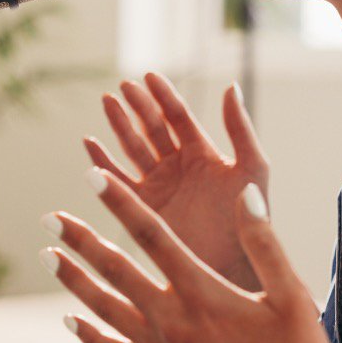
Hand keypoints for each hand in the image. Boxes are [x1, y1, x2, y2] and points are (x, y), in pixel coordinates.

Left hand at [42, 171, 341, 342]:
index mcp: (202, 293)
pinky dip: (88, 334)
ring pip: (104, 307)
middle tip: (49, 216)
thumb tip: (246, 193)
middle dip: (80, 239)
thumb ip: (264, 243)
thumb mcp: (292, 297)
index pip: (152, 235)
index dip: (120, 202)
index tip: (93, 176)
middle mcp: (172, 320)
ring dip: (73, 280)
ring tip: (47, 255)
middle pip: (115, 269)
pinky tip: (68, 320)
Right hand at [82, 72, 267, 290]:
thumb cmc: (249, 219)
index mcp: (204, 153)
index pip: (179, 116)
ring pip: (133, 148)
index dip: (163, 96)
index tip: (148, 76)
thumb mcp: (251, 168)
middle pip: (153, 128)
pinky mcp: (143, 207)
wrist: (233, 266)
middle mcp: (179, 166)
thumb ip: (239, 129)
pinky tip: (90, 143)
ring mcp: (160, 185)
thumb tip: (230, 86)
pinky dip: (102, 162)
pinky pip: (118, 180)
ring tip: (107, 101)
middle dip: (138, 106)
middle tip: (122, 87)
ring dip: (119, 125)